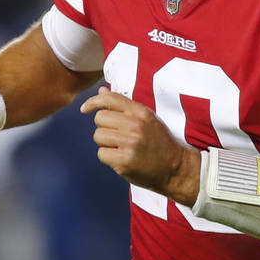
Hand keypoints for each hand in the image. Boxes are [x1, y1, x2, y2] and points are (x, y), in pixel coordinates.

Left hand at [80, 87, 200, 205]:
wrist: (176, 168)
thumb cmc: (159, 142)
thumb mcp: (147, 118)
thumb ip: (124, 105)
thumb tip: (101, 91)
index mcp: (141, 112)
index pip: (110, 99)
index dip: (93, 102)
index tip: (84, 108)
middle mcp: (135, 125)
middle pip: (100, 118)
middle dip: (104, 127)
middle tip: (118, 137)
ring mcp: (129, 143)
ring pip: (98, 136)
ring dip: (105, 143)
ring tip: (121, 148)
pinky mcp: (124, 161)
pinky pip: (101, 154)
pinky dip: (108, 158)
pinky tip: (121, 159)